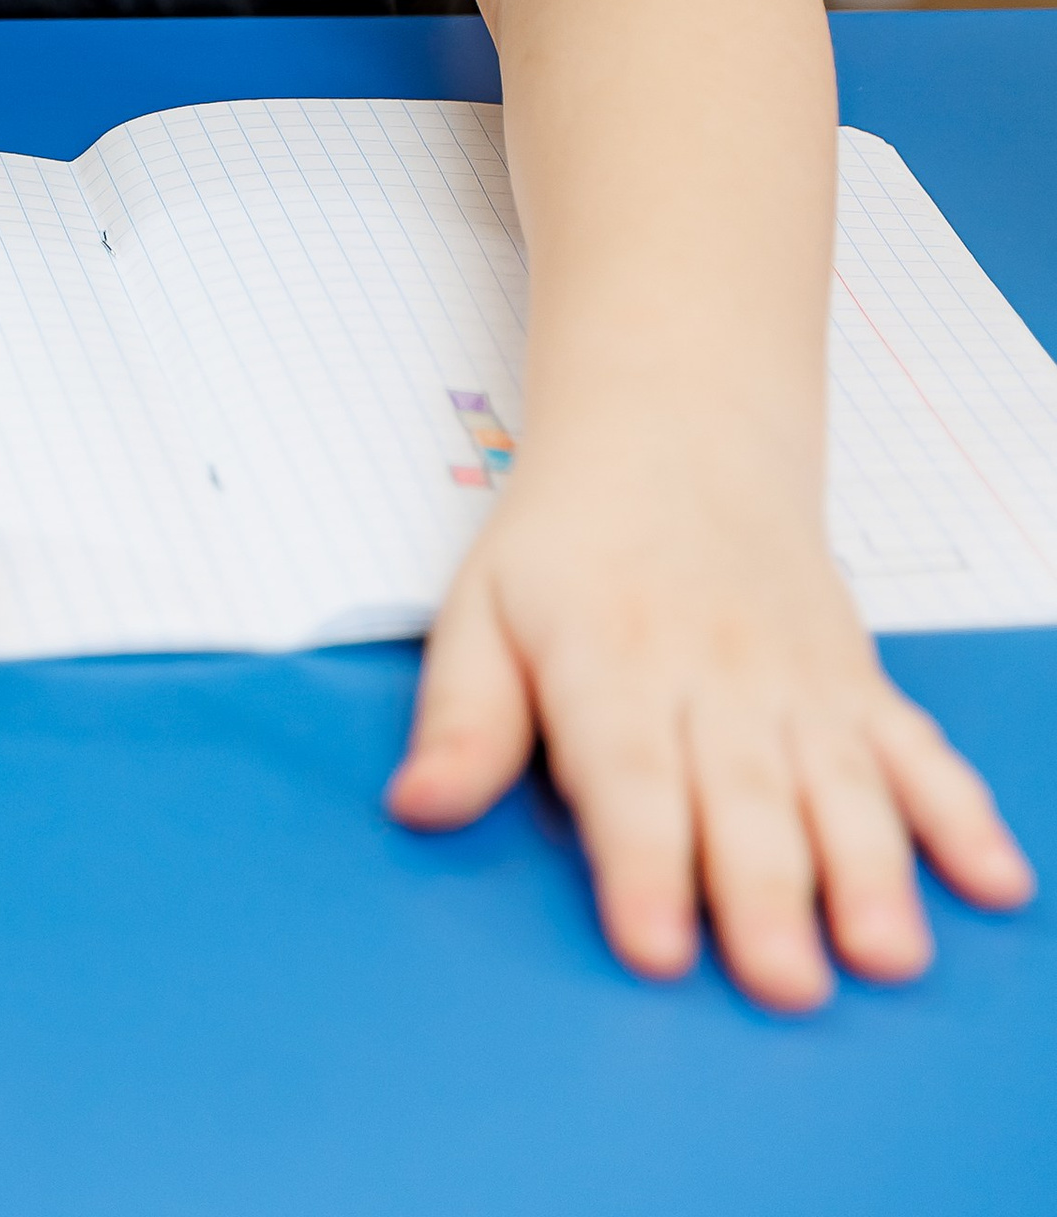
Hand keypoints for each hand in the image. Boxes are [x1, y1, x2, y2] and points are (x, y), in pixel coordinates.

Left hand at [388, 460, 1031, 1007]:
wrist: (678, 426)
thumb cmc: (571, 540)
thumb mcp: (483, 607)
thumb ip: (463, 717)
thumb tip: (418, 807)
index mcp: (607, 659)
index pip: (625, 775)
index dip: (642, 863)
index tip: (657, 946)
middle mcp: (711, 674)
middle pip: (742, 797)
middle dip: (765, 894)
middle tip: (784, 984)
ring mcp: (795, 681)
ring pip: (838, 782)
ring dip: (870, 869)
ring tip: (887, 952)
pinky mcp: (855, 683)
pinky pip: (915, 749)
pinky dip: (960, 813)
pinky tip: (992, 879)